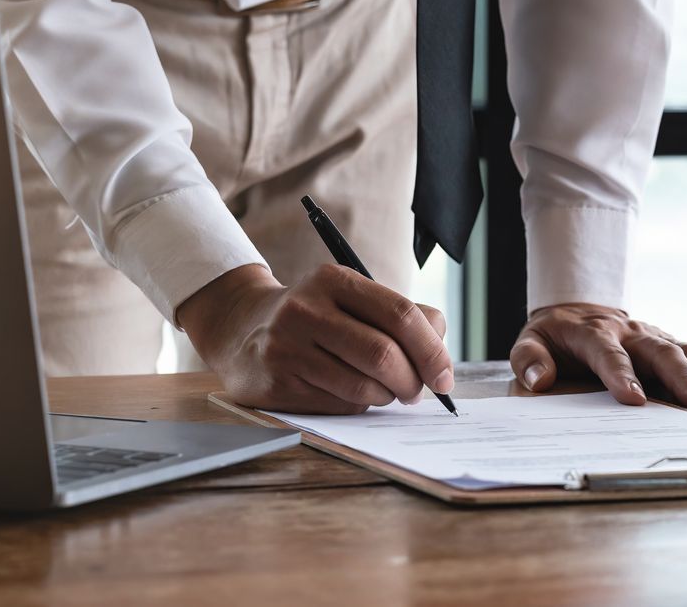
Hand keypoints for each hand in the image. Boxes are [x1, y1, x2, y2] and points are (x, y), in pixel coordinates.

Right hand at [176, 264, 452, 414]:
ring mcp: (287, 347)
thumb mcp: (351, 299)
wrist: (241, 331)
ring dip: (387, 397)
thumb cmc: (315, 318)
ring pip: (363, 386)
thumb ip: (401, 316)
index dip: (432, 350)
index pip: (400, 314)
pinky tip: (354, 395)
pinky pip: (339, 406)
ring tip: (386, 392)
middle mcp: (306, 309)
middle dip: (413, 381)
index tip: (445, 376)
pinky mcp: (277, 383)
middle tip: (418, 392)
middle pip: (383, 354)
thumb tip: (440, 346)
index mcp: (333, 280)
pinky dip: (360, 407)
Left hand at [508, 304, 686, 411]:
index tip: (634, 400)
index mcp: (593, 332)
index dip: (621, 375)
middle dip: (682, 378)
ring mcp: (653, 336)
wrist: (578, 310)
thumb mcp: (531, 341)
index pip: (608, 353)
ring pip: (684, 351)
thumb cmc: (556, 335)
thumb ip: (530, 359)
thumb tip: (539, 379)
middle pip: (659, 351)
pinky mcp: (669, 342)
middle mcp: (630, 332)